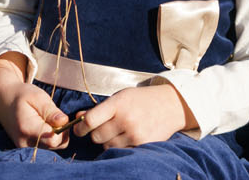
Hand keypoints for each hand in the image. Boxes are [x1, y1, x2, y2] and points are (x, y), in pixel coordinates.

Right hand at [0, 55, 70, 148]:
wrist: (3, 101)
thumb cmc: (21, 96)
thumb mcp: (38, 96)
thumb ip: (51, 111)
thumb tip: (64, 121)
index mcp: (27, 128)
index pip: (54, 140)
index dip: (63, 129)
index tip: (61, 117)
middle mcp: (24, 143)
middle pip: (55, 145)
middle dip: (61, 132)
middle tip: (54, 116)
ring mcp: (24, 148)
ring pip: (52, 147)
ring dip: (55, 135)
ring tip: (48, 120)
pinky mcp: (26, 148)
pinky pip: (45, 147)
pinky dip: (49, 137)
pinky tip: (44, 126)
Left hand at [74, 83, 194, 147]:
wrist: (171, 105)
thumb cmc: (143, 99)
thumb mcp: (121, 97)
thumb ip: (100, 108)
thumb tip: (77, 118)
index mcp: (118, 103)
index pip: (90, 120)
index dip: (80, 127)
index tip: (78, 129)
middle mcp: (126, 119)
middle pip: (96, 136)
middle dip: (96, 134)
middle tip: (105, 127)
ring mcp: (134, 134)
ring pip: (107, 146)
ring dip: (109, 141)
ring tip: (119, 131)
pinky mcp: (141, 145)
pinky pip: (121, 152)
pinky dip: (120, 147)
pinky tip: (128, 137)